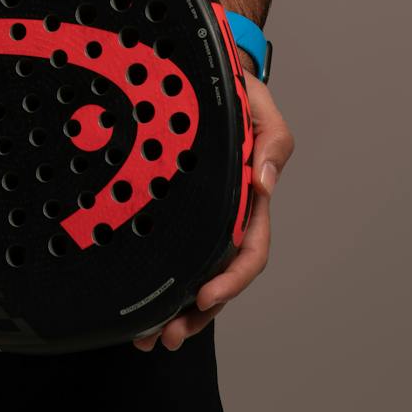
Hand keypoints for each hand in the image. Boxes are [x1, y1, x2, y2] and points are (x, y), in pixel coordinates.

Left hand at [134, 69, 292, 351]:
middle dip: (196, 314)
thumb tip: (266, 184)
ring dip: (175, 311)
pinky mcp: (175, 211)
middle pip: (218, 279)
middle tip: (166, 336)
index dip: (230, 279)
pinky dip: (159, 283)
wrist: (209, 73)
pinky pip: (171, 253)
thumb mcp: (262, 110)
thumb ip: (272, 144)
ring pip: (193, 276)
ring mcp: (201, 218)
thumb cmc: (239, 93)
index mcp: (251, 199)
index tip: (204, 297)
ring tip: (149, 338)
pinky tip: (139, 306)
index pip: (249, 252)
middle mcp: (228, 216)